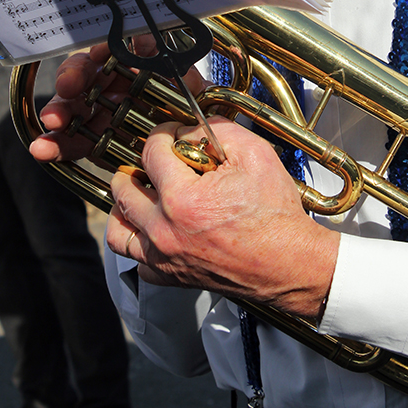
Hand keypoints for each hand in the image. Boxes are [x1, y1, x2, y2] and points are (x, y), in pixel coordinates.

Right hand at [30, 38, 207, 163]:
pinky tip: (41, 149)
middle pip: (86, 73)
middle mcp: (114, 84)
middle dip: (73, 77)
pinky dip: (55, 145)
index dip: (103, 49)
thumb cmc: (195, 116)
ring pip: (72, 106)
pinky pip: (70, 141)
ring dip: (58, 111)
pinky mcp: (92, 141)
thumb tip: (150, 37)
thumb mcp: (192, 89)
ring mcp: (100, 112)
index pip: (114, 48)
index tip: (100, 55)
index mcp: (137, 64)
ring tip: (53, 121)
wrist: (199, 159)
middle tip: (68, 87)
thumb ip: (173, 64)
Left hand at [108, 117, 339, 320]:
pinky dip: (137, 241)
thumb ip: (217, 130)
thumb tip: (191, 129)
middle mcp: (164, 231)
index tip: (173, 134)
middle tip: (156, 160)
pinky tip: (154, 227)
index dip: (162, 134)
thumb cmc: (275, 214)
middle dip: (138, 166)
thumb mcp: (254, 153)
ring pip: (117, 229)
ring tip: (140, 192)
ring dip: (124, 205)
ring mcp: (164, 258)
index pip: (151, 152)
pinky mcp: (171, 278)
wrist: (290, 263)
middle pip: (123, 188)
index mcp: (181, 199)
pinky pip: (135, 260)